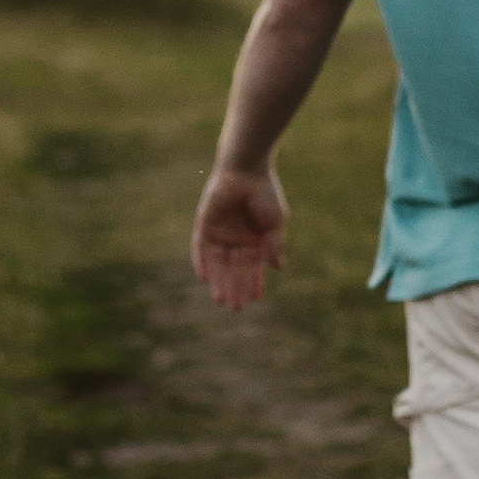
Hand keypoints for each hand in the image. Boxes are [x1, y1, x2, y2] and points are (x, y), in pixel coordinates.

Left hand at [191, 164, 286, 308]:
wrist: (247, 170)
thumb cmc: (265, 193)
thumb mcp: (275, 223)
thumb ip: (274, 245)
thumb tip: (279, 267)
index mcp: (254, 238)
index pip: (252, 266)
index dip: (254, 282)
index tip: (255, 299)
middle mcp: (236, 237)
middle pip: (234, 268)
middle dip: (235, 287)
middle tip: (236, 308)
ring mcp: (220, 231)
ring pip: (217, 263)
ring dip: (219, 281)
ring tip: (221, 300)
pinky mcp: (205, 224)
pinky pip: (200, 248)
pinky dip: (201, 262)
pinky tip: (204, 278)